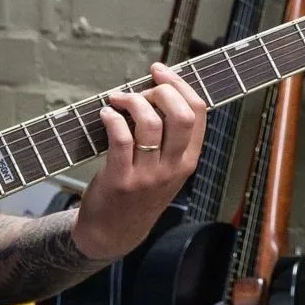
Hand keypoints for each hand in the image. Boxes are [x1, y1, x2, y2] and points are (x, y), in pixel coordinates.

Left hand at [71, 63, 206, 260]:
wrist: (113, 232)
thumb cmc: (138, 194)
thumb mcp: (166, 170)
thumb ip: (168, 138)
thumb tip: (157, 91)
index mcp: (188, 160)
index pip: (198, 112)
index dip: (180, 84)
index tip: (161, 71)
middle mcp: (172, 168)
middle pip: (181, 115)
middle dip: (162, 90)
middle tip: (142, 88)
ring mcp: (147, 175)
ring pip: (150, 123)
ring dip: (132, 101)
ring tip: (118, 100)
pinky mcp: (121, 180)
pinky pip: (121, 138)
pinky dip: (112, 118)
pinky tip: (106, 114)